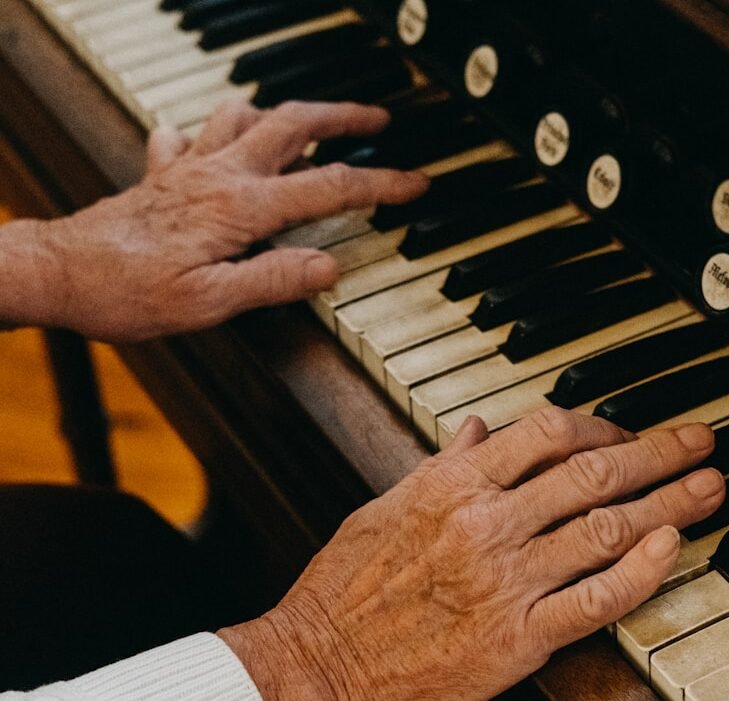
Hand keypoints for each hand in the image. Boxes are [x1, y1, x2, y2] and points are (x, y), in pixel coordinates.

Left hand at [6, 100, 426, 339]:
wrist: (59, 274)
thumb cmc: (128, 293)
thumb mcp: (210, 303)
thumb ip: (274, 280)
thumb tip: (328, 267)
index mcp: (240, 208)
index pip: (328, 188)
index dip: (379, 185)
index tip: (414, 183)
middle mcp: (217, 176)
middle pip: (293, 125)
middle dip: (342, 118)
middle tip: (376, 121)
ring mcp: (187, 169)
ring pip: (244, 116)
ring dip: (284, 113)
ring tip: (310, 122)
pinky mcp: (161, 174)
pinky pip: (192, 135)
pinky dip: (214, 130)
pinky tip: (218, 141)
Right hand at [219, 408, 724, 700]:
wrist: (320, 665)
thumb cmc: (344, 588)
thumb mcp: (386, 506)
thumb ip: (441, 465)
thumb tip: (477, 429)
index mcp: (454, 486)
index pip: (547, 433)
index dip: (600, 425)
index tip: (624, 432)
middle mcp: (488, 524)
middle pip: (593, 473)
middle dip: (657, 453)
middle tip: (700, 443)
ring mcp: (507, 581)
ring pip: (608, 529)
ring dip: (668, 504)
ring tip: (709, 488)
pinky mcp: (519, 638)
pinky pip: (596, 600)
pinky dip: (641, 572)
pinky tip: (672, 549)